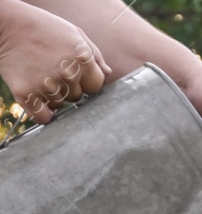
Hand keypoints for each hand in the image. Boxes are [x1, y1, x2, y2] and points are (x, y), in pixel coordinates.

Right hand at [0, 0, 110, 121]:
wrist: (5, 25)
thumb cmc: (41, 27)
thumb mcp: (73, 33)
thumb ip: (94, 54)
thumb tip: (107, 74)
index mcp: (83, 59)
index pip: (96, 86)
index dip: (85, 82)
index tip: (74, 75)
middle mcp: (67, 74)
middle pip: (78, 97)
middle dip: (68, 88)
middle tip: (51, 71)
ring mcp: (47, 84)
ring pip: (60, 105)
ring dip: (52, 95)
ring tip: (39, 75)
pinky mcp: (27, 93)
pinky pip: (43, 117)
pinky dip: (41, 112)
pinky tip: (36, 98)